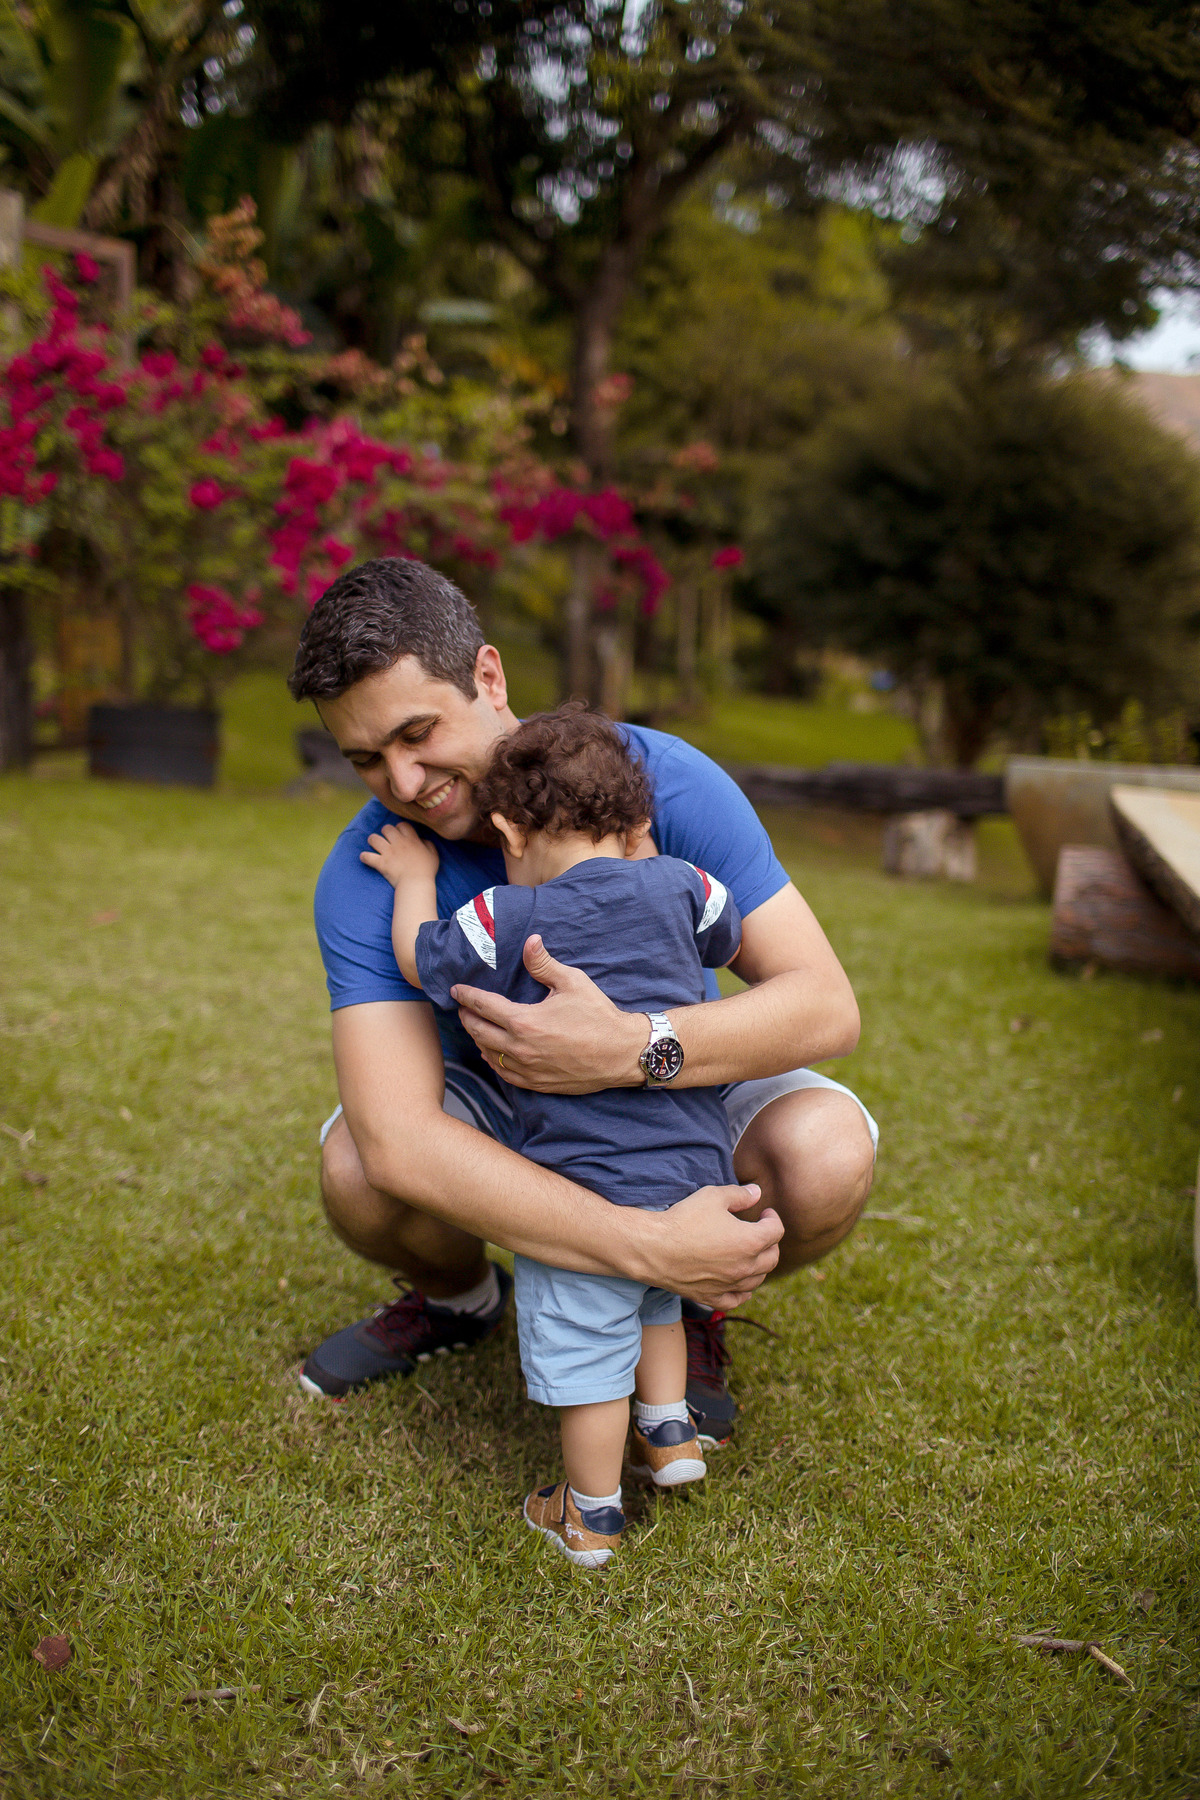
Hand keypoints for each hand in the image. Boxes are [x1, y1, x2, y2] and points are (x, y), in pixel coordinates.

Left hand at [360, 821, 439, 888]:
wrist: (416, 884)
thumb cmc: (427, 871)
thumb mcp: (433, 855)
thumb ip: (428, 844)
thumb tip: (422, 840)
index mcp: (411, 840)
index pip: (402, 825)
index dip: (399, 828)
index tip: (400, 834)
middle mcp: (398, 843)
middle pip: (386, 828)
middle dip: (385, 832)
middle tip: (387, 840)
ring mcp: (388, 853)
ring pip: (373, 838)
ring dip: (373, 841)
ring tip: (375, 846)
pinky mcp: (380, 863)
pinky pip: (366, 856)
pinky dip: (364, 857)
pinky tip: (366, 858)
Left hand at [452, 934, 645, 1091]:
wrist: (621, 1053)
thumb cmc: (598, 1016)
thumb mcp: (572, 982)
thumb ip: (544, 963)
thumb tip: (530, 941)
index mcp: (525, 1021)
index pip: (484, 1006)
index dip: (467, 996)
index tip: (456, 991)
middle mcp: (520, 1047)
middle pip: (479, 1031)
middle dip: (467, 1018)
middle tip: (463, 1008)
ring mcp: (527, 1068)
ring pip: (489, 1054)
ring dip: (478, 1040)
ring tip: (475, 1027)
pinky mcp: (537, 1083)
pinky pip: (504, 1074)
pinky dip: (493, 1061)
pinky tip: (492, 1054)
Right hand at [640, 1183, 781, 1308]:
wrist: (654, 1249)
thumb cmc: (684, 1220)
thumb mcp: (713, 1196)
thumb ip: (739, 1195)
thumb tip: (756, 1192)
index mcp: (751, 1241)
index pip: (776, 1231)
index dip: (773, 1219)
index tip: (764, 1213)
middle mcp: (746, 1266)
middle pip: (772, 1258)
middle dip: (771, 1243)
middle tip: (760, 1232)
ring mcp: (730, 1285)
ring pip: (758, 1279)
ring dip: (760, 1266)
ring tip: (751, 1254)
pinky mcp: (713, 1297)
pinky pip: (737, 1299)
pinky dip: (743, 1292)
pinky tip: (741, 1284)